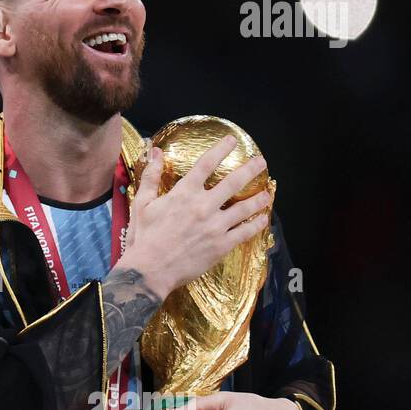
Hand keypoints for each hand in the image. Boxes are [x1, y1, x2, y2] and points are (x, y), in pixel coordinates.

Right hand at [122, 134, 272, 298]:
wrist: (150, 269)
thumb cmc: (144, 236)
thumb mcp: (143, 203)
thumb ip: (151, 176)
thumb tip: (156, 151)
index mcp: (184, 193)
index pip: (206, 164)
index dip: (220, 149)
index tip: (231, 141)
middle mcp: (203, 205)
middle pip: (233, 182)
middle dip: (250, 169)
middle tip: (261, 162)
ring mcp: (215, 226)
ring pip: (244, 208)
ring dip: (258, 199)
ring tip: (267, 194)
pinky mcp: (222, 245)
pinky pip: (245, 232)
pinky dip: (256, 224)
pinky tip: (263, 219)